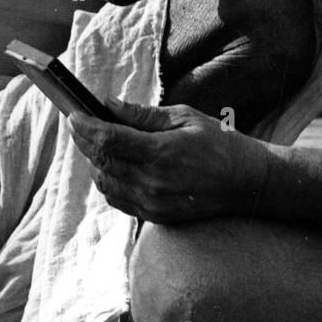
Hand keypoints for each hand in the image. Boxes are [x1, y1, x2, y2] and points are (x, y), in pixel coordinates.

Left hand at [68, 97, 268, 223]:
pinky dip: (109, 182)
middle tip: (79, 125)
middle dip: (85, 141)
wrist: (247, 183)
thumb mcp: (185, 118)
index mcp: (161, 153)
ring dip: (96, 163)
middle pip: (101, 161)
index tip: (73, 115)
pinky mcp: (155, 217)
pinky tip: (114, 167)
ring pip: (105, 182)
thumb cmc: (220, 144)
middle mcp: (153, 182)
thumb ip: (143, 115)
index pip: (107, 139)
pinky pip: (118, 199)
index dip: (85, 126)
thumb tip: (108, 105)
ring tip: (98, 145)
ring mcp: (153, 203)